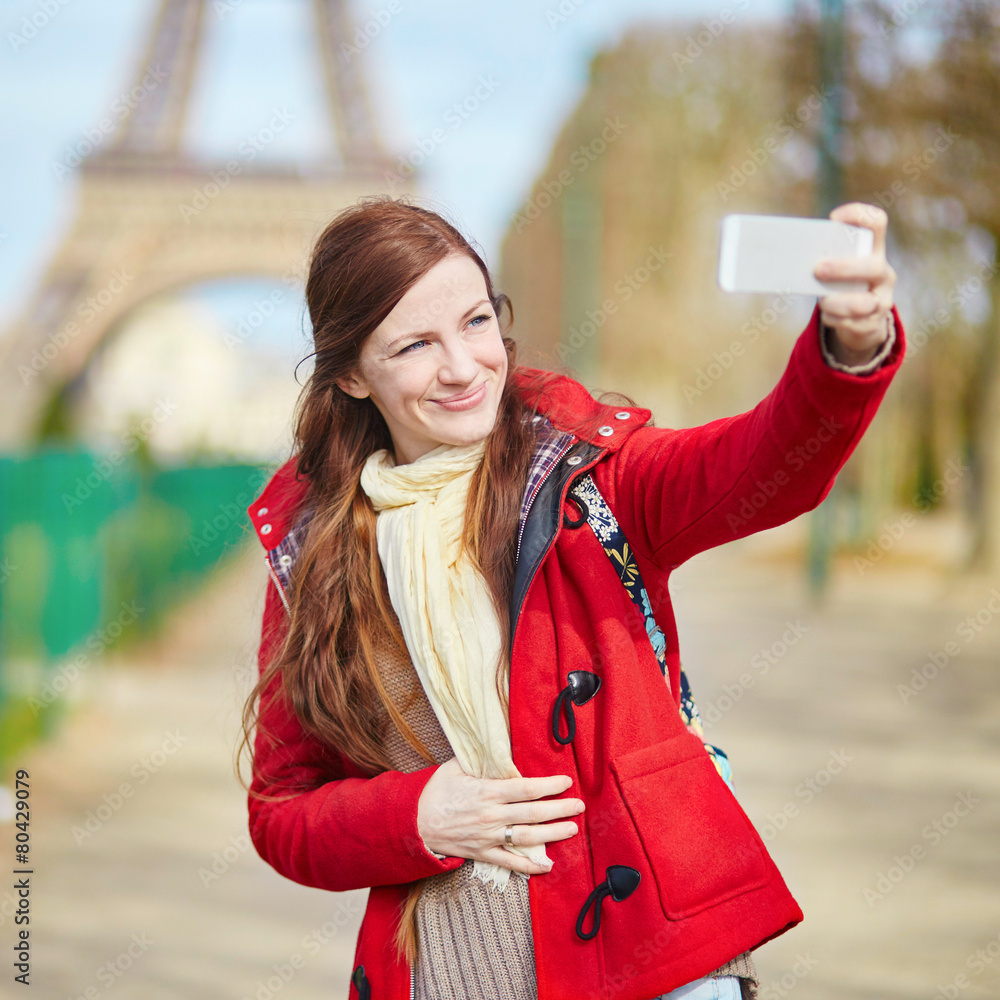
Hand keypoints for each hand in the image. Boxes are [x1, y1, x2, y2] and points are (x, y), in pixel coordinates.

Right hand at [417, 755, 584, 874]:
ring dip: (552, 834)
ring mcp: (488, 837)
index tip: (565, 781)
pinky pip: (510, 862)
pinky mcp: (483, 853)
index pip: (525, 788)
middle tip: (579, 805)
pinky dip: (529, 866)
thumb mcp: (456, 766)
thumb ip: (481, 758)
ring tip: (572, 829)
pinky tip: (547, 866)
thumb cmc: (436, 791)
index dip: (548, 786)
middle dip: (559, 809)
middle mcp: (491, 816)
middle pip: (532, 813)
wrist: (415, 823)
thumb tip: (501, 744)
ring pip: (527, 837)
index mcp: (486, 792)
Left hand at [813, 202, 896, 365]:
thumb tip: (790, 258)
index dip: (859, 215)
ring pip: (862, 303)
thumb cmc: (842, 286)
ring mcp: (882, 300)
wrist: (861, 322)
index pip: (876, 222)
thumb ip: (826, 260)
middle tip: (818, 269)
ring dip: (835, 302)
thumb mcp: (839, 269)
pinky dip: (834, 319)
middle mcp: (883, 273)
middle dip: (843, 268)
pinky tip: (828, 315)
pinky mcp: (874, 324)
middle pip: (872, 267)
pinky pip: (852, 323)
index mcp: (874, 251)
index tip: (834, 218)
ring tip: (822, 300)